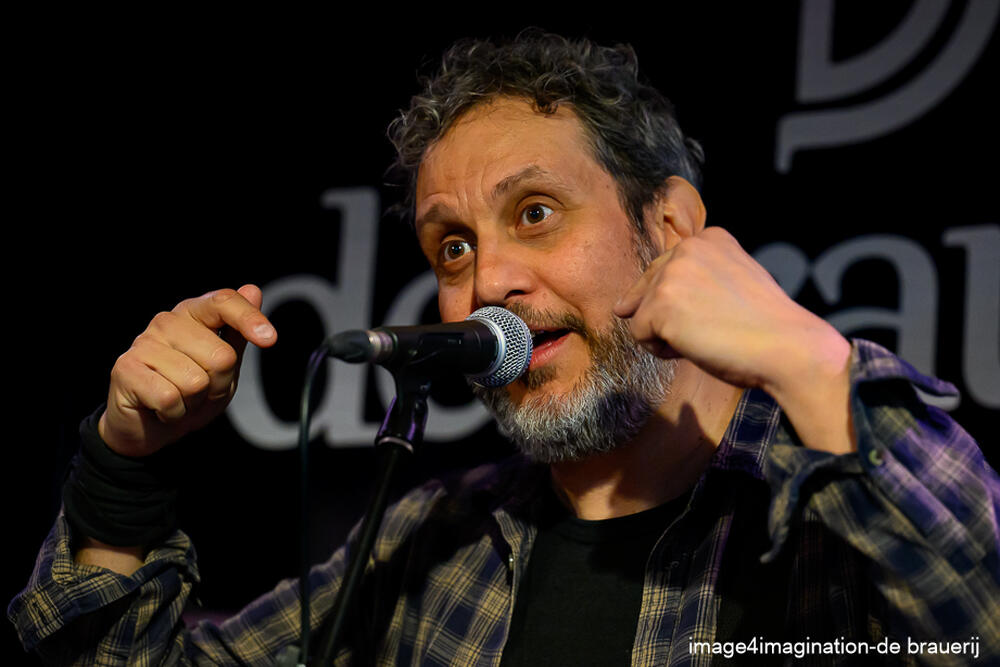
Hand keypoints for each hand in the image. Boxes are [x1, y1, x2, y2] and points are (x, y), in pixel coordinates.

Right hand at [98, 284, 276, 456]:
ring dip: (194, 402)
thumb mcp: (224, 366)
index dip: (249, 319)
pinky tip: (161, 408)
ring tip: (179, 399)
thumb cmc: (189, 392)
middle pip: (221, 356)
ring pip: (196, 381)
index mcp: (193, 314)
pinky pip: (170, 399)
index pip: (223, 302)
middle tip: (200, 391)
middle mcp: (167, 322)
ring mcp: (144, 343)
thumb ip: (238, 333)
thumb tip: (253, 290)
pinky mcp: (125, 369)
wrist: (148, 426)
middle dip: (219, 385)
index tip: (269, 339)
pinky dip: (174, 414)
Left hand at [614, 228, 854, 452]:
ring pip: (640, 314)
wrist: (788, 347)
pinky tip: (695, 346)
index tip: (720, 313)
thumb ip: (689, 282)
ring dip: (667, 335)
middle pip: (649, 291)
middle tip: (716, 327)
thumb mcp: (729, 284)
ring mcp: (672, 274)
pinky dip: (660, 350)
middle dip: (672, 317)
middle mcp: (687, 247)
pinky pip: (638, 334)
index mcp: (709, 238)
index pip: (665, 271)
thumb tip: (620, 306)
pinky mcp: (660, 304)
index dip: (683, 304)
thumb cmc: (763, 326)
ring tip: (707, 336)